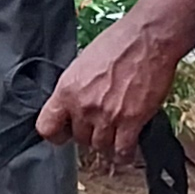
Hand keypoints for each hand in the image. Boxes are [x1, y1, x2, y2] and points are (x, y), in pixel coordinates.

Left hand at [43, 8, 192, 167]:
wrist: (147, 40)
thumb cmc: (117, 44)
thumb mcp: (82, 63)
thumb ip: (74, 89)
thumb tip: (73, 105)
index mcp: (67, 90)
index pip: (47, 127)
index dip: (57, 133)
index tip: (65, 133)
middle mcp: (84, 106)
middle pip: (79, 139)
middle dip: (89, 134)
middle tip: (100, 124)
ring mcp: (107, 116)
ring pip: (100, 147)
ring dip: (107, 143)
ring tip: (115, 132)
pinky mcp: (131, 121)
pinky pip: (123, 151)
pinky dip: (124, 153)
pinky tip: (127, 148)